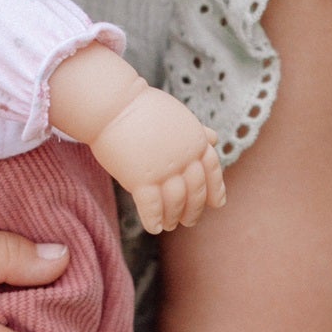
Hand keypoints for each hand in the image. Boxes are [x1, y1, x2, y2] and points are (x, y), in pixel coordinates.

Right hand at [91, 87, 226, 235]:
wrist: (113, 104)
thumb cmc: (142, 108)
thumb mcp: (177, 116)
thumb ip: (196, 131)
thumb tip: (214, 138)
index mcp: (195, 141)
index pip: (213, 170)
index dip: (216, 189)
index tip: (218, 203)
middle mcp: (184, 157)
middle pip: (196, 191)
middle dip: (194, 210)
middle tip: (189, 221)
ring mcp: (164, 169)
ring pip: (176, 203)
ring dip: (173, 217)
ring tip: (169, 225)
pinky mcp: (140, 179)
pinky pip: (152, 207)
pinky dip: (154, 219)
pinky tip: (153, 227)